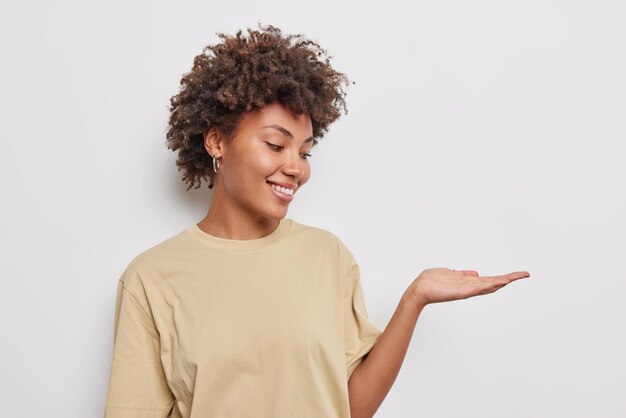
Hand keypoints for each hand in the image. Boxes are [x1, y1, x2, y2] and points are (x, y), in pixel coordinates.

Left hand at [408, 268, 529, 306]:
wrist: (419, 288)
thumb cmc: (431, 281)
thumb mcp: (449, 273)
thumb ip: (462, 274)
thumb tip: (475, 273)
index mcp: (468, 282)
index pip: (489, 280)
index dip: (503, 277)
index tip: (517, 275)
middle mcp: (470, 287)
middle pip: (494, 283)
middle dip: (510, 279)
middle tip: (526, 274)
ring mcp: (467, 290)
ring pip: (489, 285)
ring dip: (504, 281)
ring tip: (518, 276)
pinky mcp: (461, 292)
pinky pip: (478, 288)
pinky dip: (490, 284)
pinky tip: (500, 281)